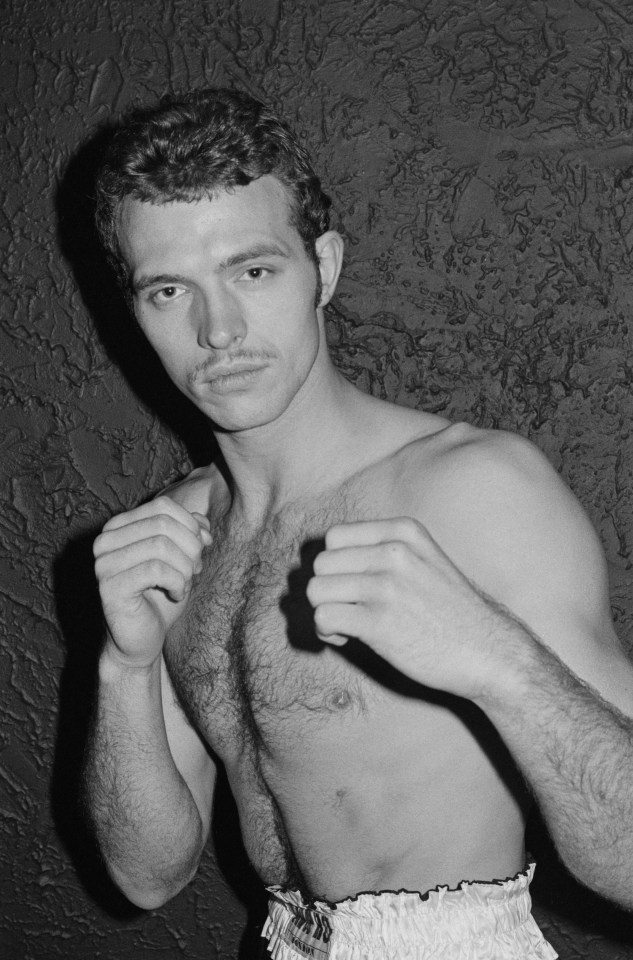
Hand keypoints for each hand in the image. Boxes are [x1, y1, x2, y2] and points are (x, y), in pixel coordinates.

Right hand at [93, 497, 211, 668]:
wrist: (142, 640)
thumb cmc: (160, 597)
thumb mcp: (181, 558)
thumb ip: (189, 533)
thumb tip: (202, 523)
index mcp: (118, 527)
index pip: (163, 507)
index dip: (190, 526)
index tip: (201, 548)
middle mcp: (104, 541)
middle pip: (163, 524)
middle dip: (190, 548)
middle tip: (194, 570)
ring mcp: (103, 563)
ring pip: (161, 546)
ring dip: (184, 568)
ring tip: (185, 584)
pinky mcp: (109, 587)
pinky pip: (156, 570)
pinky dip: (177, 582)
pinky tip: (176, 595)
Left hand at [306, 517, 518, 700]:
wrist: (488, 652)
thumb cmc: (451, 612)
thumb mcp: (424, 560)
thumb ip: (383, 553)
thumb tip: (326, 564)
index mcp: (403, 532)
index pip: (335, 536)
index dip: (336, 565)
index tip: (353, 587)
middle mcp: (393, 552)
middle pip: (321, 563)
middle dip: (328, 590)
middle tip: (350, 610)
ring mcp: (386, 585)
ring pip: (317, 590)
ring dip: (325, 612)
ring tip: (349, 626)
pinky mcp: (378, 621)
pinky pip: (322, 617)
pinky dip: (327, 631)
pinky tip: (349, 638)